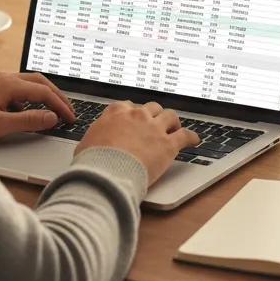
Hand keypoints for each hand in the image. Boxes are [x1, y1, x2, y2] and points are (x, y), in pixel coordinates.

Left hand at [0, 71, 74, 142]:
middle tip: (67, 109)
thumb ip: (28, 120)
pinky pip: (15, 86)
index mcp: (9, 84)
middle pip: (40, 81)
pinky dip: (27, 96)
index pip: (44, 92)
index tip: (69, 117)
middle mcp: (4, 77)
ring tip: (51, 108)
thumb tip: (51, 117)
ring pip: (28, 82)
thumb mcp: (0, 125)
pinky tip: (23, 110)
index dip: (60, 105)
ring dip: (43, 93)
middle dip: (57, 95)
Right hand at [77, 101, 199, 185]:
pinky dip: (191, 137)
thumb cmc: (92, 163)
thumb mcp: (85, 145)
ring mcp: (154, 128)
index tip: (135, 119)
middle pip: (152, 108)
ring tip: (175, 128)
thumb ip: (94, 139)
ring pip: (170, 116)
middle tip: (156, 124)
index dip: (133, 114)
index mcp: (116, 113)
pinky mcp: (168, 144)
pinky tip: (194, 140)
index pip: (129, 106)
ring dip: (173, 122)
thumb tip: (91, 146)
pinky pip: (185, 135)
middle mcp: (137, 116)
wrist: (106, 174)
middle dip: (154, 115)